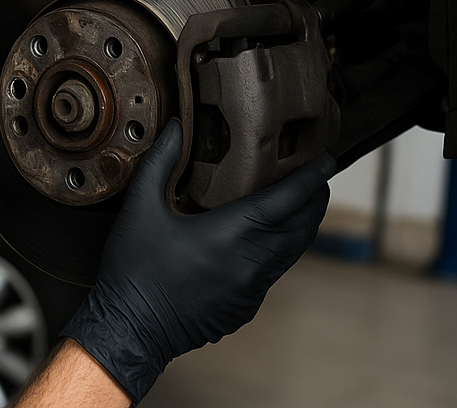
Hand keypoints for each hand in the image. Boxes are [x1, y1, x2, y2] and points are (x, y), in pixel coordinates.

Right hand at [61, 119, 333, 403]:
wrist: (129, 330)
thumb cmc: (133, 269)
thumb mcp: (140, 206)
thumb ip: (161, 160)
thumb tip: (176, 126)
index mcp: (230, 234)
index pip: (286, 201)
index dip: (310, 179)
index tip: (327, 160)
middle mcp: (250, 264)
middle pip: (300, 228)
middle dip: (314, 200)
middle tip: (319, 176)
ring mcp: (250, 291)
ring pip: (290, 253)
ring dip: (301, 226)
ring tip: (301, 202)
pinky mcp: (244, 308)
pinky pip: (273, 273)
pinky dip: (280, 250)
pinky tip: (266, 238)